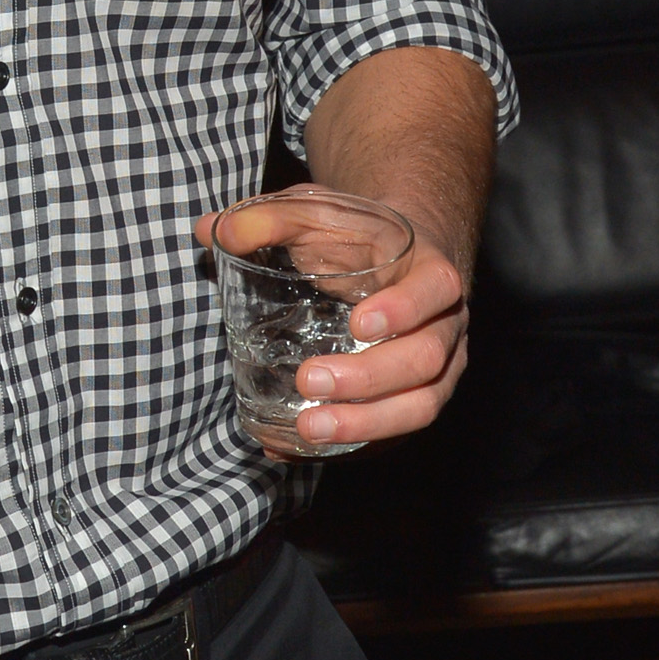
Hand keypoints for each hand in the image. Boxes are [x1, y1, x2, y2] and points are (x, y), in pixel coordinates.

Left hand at [194, 212, 470, 456]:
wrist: (395, 257)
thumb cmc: (356, 236)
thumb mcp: (316, 213)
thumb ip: (269, 218)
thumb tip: (214, 231)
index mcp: (429, 269)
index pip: (437, 288)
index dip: (405, 309)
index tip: (358, 324)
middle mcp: (444, 324)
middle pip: (425, 360)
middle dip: (368, 379)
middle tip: (309, 381)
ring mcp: (437, 369)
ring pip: (419, 407)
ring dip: (365, 425)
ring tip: (308, 429)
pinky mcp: (411, 400)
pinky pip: (392, 434)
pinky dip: (347, 446)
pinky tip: (293, 446)